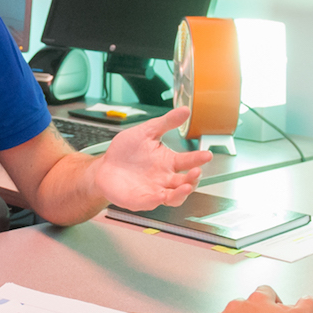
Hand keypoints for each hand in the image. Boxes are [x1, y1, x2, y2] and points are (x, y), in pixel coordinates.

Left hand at [94, 106, 212, 209]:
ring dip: (182, 193)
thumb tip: (184, 110)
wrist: (105, 167)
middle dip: (194, 178)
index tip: (207, 154)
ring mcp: (155, 190)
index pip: (188, 161)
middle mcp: (165, 178)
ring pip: (175, 196)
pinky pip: (154, 202)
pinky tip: (162, 194)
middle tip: (197, 171)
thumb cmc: (125, 152)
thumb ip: (166, 123)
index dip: (198, 159)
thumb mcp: (146, 132)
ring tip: (186, 186)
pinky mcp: (142, 200)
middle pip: (186, 182)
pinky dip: (160, 199)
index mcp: (168, 161)